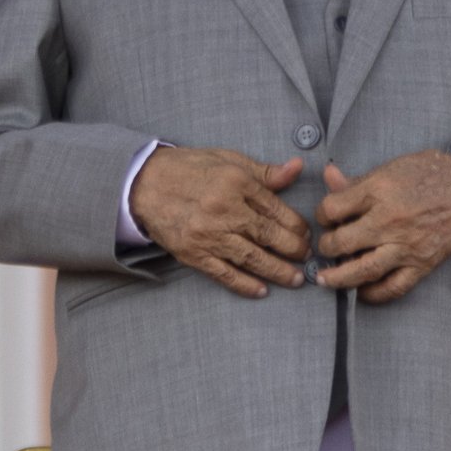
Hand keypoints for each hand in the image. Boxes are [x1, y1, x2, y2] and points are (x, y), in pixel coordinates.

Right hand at [132, 146, 311, 296]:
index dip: (297, 225)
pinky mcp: (193, 253)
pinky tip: (262, 291)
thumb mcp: (227, 159)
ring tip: (295, 280)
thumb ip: (264, 170)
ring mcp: (208, 234)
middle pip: (268, 235)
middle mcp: (224, 209)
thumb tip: (297, 168)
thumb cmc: (189, 169)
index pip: (276, 209)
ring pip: (251, 258)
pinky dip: (244, 285)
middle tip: (306, 258)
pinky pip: (224, 274)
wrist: (143, 184)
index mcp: (236, 183)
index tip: (306, 234)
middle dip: (293, 249)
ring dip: (277, 271)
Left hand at [315, 151, 450, 303]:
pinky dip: (373, 294)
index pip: (332, 209)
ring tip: (324, 280)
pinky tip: (360, 292)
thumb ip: (358, 180)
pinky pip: (392, 287)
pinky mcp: (421, 264)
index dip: (322, 214)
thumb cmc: (432, 175)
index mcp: (379, 191)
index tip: (327, 217)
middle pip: (341, 242)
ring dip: (338, 278)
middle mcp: (389, 220)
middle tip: (326, 246)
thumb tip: (328, 176)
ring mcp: (406, 246)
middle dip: (326, 246)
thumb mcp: (392, 169)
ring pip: (362, 270)